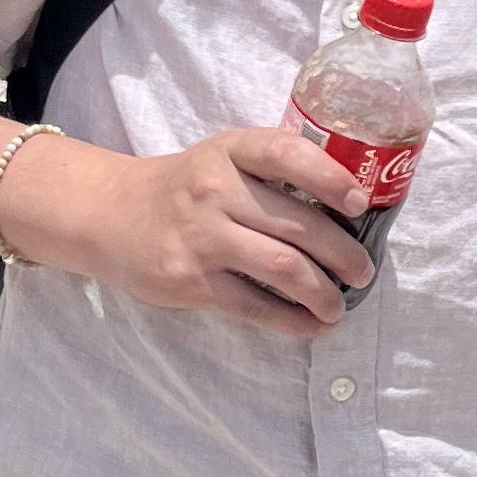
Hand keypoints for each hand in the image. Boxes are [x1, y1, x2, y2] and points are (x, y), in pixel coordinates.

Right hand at [19, 126, 381, 333]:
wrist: (112, 216)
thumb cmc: (188, 186)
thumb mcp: (224, 158)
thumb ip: (274, 168)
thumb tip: (352, 203)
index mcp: (230, 151)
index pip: (285, 154)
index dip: (330, 178)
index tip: (360, 204)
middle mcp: (214, 190)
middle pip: (297, 224)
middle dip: (343, 253)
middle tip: (364, 270)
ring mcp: (201, 237)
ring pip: (283, 268)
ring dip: (324, 293)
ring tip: (340, 305)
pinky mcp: (190, 281)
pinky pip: (255, 307)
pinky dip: (293, 321)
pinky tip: (314, 325)